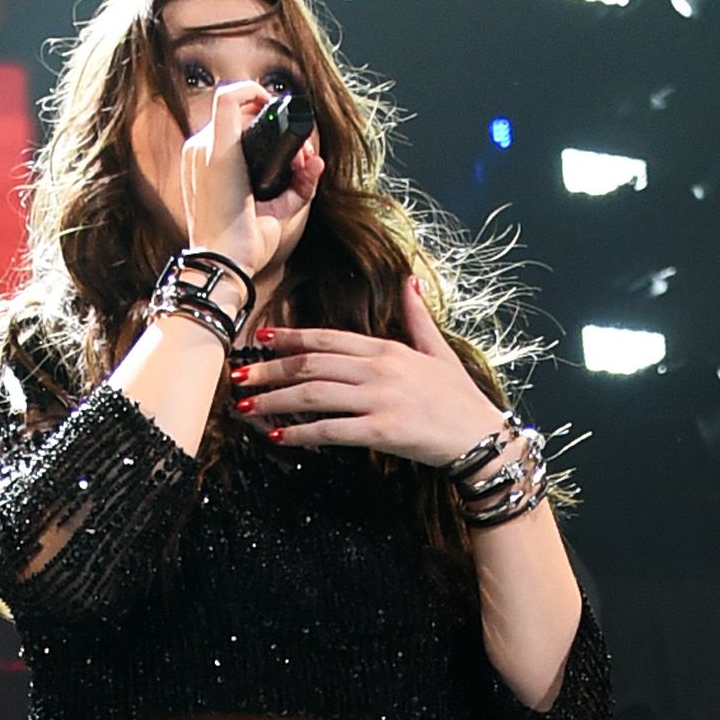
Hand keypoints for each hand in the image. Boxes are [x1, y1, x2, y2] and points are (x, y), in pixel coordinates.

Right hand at [178, 80, 323, 284]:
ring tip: (299, 155)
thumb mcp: (276, 211)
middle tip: (302, 157)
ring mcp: (203, 148)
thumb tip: (316, 162)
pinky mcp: (217, 148)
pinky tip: (275, 106)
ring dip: (275, 118)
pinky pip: (231, 97)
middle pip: (241, 115)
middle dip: (277, 126)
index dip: (267, 130)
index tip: (294, 153)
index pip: (235, 128)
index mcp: (205, 165)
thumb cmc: (244, 242)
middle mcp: (198, 152)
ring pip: (241, 105)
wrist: (226, 263)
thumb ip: (298, 186)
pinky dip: (256, 93)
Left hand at [232, 277, 504, 468]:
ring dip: (273, 400)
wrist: (481, 438)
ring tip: (245, 405)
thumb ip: (417, 317)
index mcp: (387, 348)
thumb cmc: (459, 398)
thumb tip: (410, 282)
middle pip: (310, 364)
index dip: (290, 337)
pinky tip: (277, 436)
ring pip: (312, 395)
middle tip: (237, 375)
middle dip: (269, 369)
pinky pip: (330, 429)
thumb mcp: (439, 351)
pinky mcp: (381, 430)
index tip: (261, 338)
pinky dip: (300, 433)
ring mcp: (379, 398)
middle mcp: (378, 369)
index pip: (328, 338)